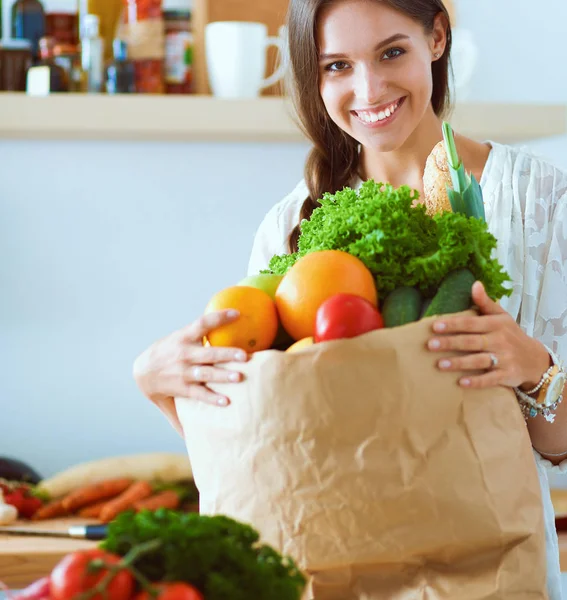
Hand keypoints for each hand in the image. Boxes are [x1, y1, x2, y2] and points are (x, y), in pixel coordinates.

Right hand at [133, 310, 248, 406]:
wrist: (142, 372)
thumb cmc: (169, 352)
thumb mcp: (179, 337)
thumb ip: (199, 331)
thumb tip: (228, 318)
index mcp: (185, 337)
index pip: (203, 323)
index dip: (219, 317)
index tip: (237, 313)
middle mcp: (185, 354)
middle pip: (209, 353)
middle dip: (227, 353)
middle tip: (245, 355)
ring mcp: (184, 372)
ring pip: (206, 373)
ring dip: (222, 376)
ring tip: (238, 377)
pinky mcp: (182, 388)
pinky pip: (199, 393)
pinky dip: (212, 398)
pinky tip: (226, 401)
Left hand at [426, 281, 549, 389]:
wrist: (535, 359)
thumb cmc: (510, 334)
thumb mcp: (501, 316)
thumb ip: (485, 302)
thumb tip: (475, 284)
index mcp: (496, 324)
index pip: (471, 323)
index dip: (453, 324)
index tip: (434, 326)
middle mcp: (500, 341)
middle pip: (471, 341)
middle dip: (450, 343)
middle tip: (430, 345)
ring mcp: (504, 358)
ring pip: (479, 360)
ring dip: (459, 363)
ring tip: (440, 364)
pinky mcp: (507, 375)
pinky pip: (490, 379)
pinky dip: (477, 381)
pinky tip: (461, 383)